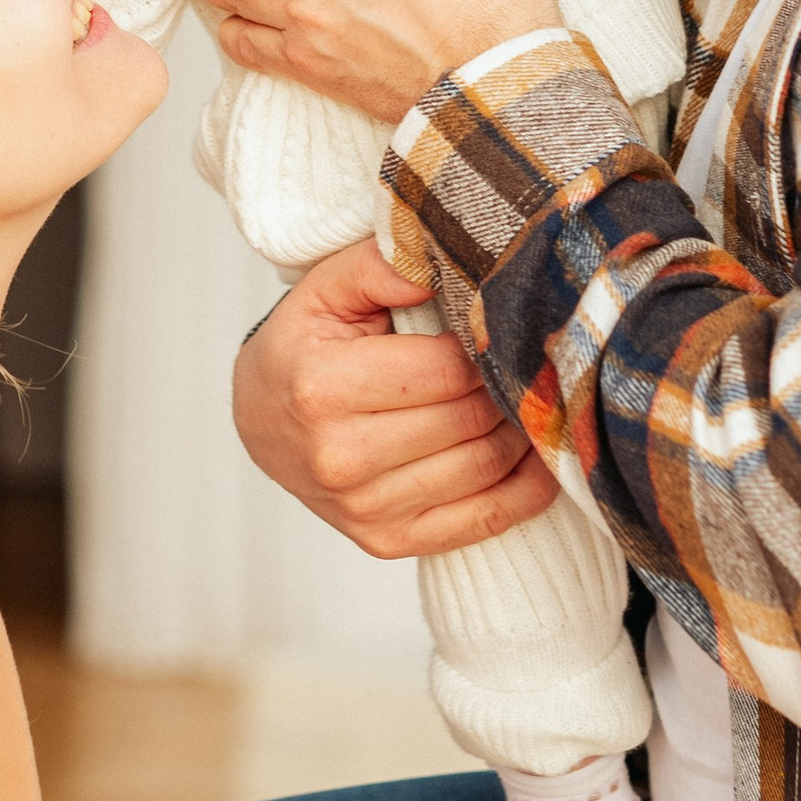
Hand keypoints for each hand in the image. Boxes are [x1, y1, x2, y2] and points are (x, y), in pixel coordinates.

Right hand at [233, 238, 559, 559]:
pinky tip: (540, 457)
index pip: (448, 370)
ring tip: (527, 397)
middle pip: (471, 419)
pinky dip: (527, 490)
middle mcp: (341, 458)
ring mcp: (364, 509)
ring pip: (485, 466)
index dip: (487, 345)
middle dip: (508, 386)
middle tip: (527, 359)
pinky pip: (484, 520)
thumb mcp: (326, 289)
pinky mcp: (386, 541)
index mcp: (324, 388)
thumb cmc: (301, 349)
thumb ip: (383, 265)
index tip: (500, 326)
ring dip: (522, 432)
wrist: (260, 420)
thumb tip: (445, 259)